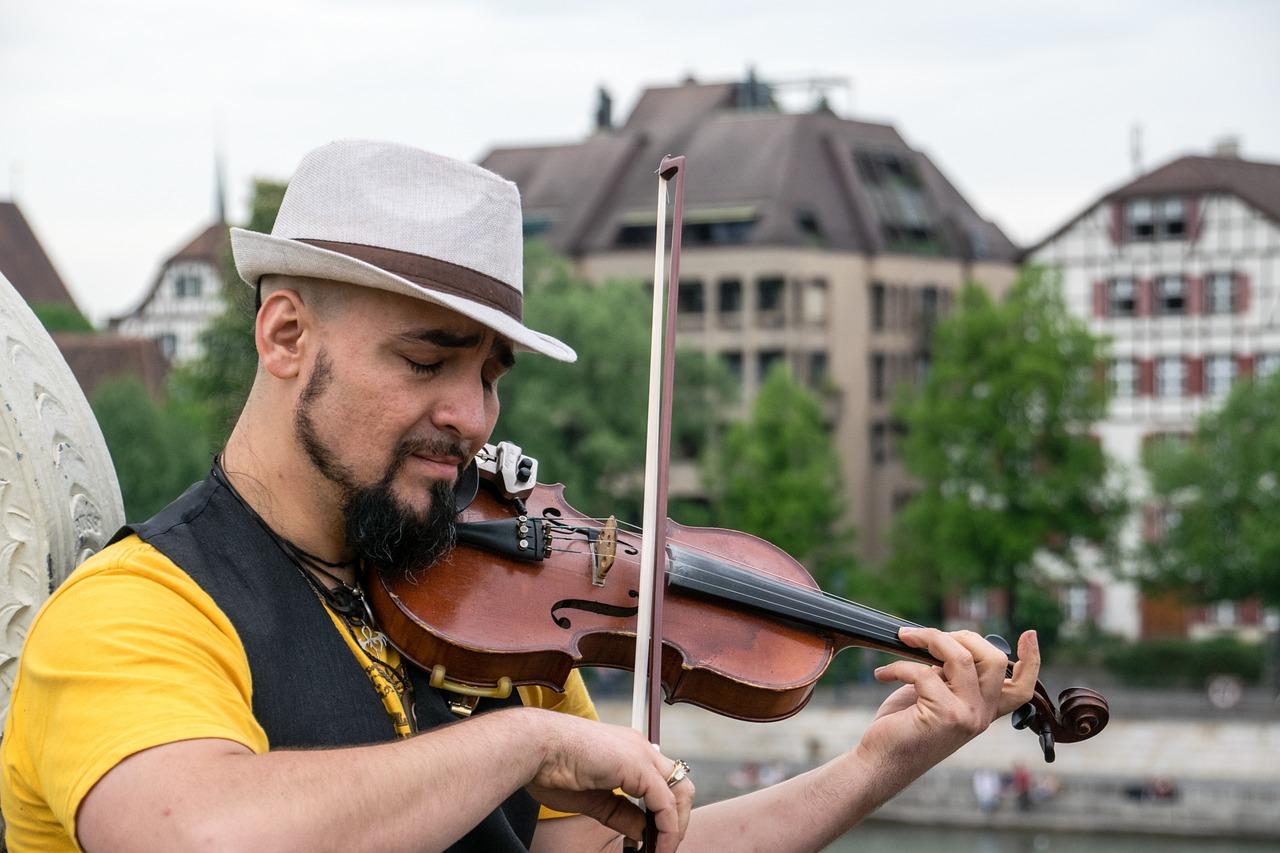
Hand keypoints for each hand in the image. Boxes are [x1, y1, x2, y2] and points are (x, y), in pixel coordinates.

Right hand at [524, 710, 693, 852]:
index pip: (662, 783)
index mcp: (629, 752)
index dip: (664, 813)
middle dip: (678, 819)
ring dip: (676, 825)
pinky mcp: (638, 765)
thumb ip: (622, 814)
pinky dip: (667, 827)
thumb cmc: (551, 768)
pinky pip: (665, 802)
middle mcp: (640, 747)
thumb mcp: (595, 801)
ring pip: (681, 790)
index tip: (655, 840)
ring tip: (665, 849)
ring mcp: (641, 753)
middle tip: (665, 846)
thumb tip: (644, 831)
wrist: (533, 748)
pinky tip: (658, 845)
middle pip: (680, 783)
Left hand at [855, 628, 1039, 780]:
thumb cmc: (903, 727)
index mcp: (983, 709)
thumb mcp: (934, 696)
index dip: (1031, 660)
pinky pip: (923, 671)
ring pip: (961, 657)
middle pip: (994, 659)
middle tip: (926, 636)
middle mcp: (981, 714)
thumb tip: (947, 641)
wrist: (882, 762)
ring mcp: (967, 715)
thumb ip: (950, 675)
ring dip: (928, 638)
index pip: (1021, 688)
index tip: (1029, 634)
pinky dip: (897, 666)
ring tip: (904, 638)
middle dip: (961, 635)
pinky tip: (882, 674)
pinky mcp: (945, 715)